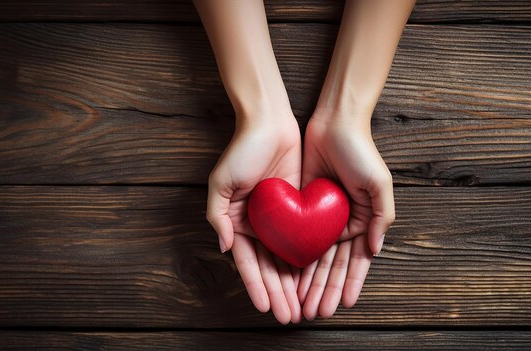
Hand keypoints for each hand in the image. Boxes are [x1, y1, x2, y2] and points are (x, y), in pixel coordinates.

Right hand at [206, 113, 302, 323]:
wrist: (271, 123)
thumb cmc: (242, 150)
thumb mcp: (220, 182)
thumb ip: (217, 216)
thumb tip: (223, 248)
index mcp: (237, 223)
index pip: (247, 263)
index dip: (256, 287)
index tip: (265, 308)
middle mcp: (258, 226)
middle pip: (269, 267)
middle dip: (278, 294)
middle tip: (289, 317)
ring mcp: (279, 219)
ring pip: (287, 259)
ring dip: (293, 285)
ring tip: (301, 307)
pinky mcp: (298, 208)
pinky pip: (304, 239)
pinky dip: (307, 260)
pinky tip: (314, 279)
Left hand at [297, 114, 394, 319]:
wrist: (334, 123)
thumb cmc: (361, 152)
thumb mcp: (380, 183)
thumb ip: (382, 217)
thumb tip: (375, 250)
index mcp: (364, 220)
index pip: (356, 261)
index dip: (351, 283)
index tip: (343, 305)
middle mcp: (343, 222)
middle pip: (333, 264)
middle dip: (326, 289)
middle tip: (316, 312)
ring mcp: (322, 216)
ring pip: (314, 256)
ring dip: (309, 281)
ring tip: (301, 303)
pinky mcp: (303, 206)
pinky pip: (298, 237)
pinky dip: (295, 257)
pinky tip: (290, 276)